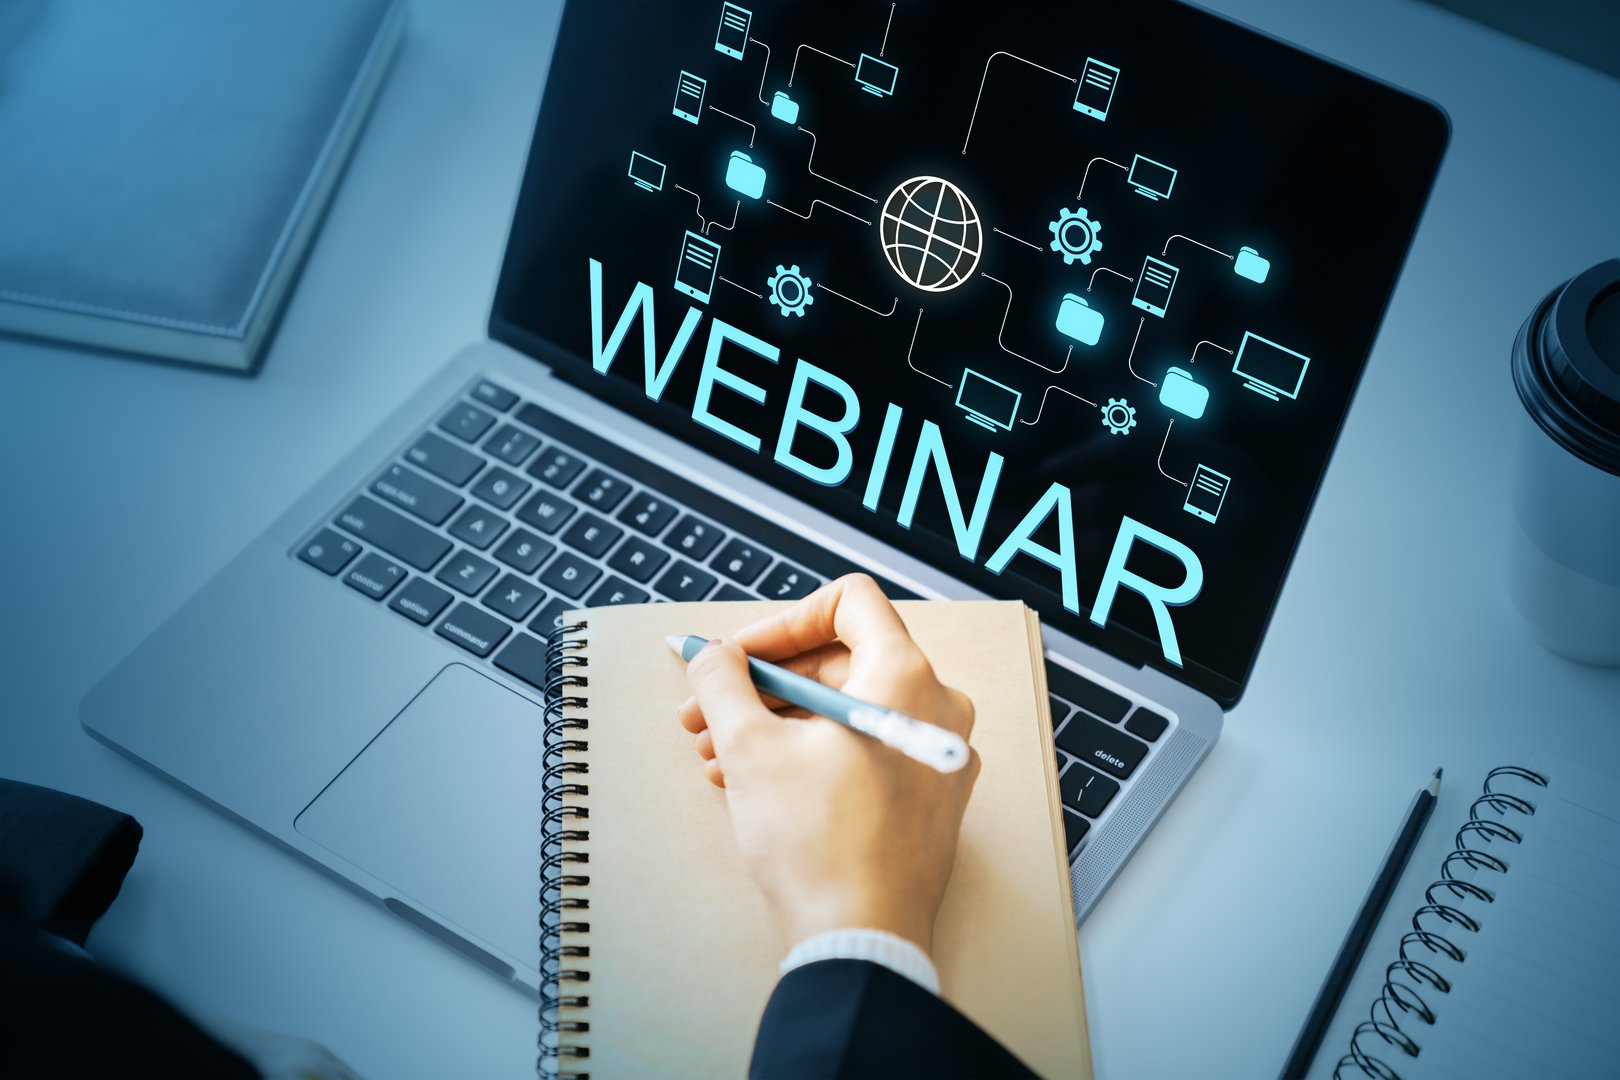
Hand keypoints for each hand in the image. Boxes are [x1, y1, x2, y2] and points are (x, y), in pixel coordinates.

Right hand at [676, 574, 980, 954]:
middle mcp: (935, 707)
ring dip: (776, 722)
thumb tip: (713, 655)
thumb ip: (724, 681)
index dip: (782, 622)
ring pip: (847, 710)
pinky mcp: (928, 798)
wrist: (859, 939)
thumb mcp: (749, 746)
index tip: (738, 656)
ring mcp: (936, 755)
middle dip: (763, 684)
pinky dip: (811, 753)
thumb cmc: (817, 844)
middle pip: (841, 661)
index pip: (849, 603)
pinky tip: (754, 783)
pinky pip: (866, 750)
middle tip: (705, 711)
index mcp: (905, 677)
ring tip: (717, 757)